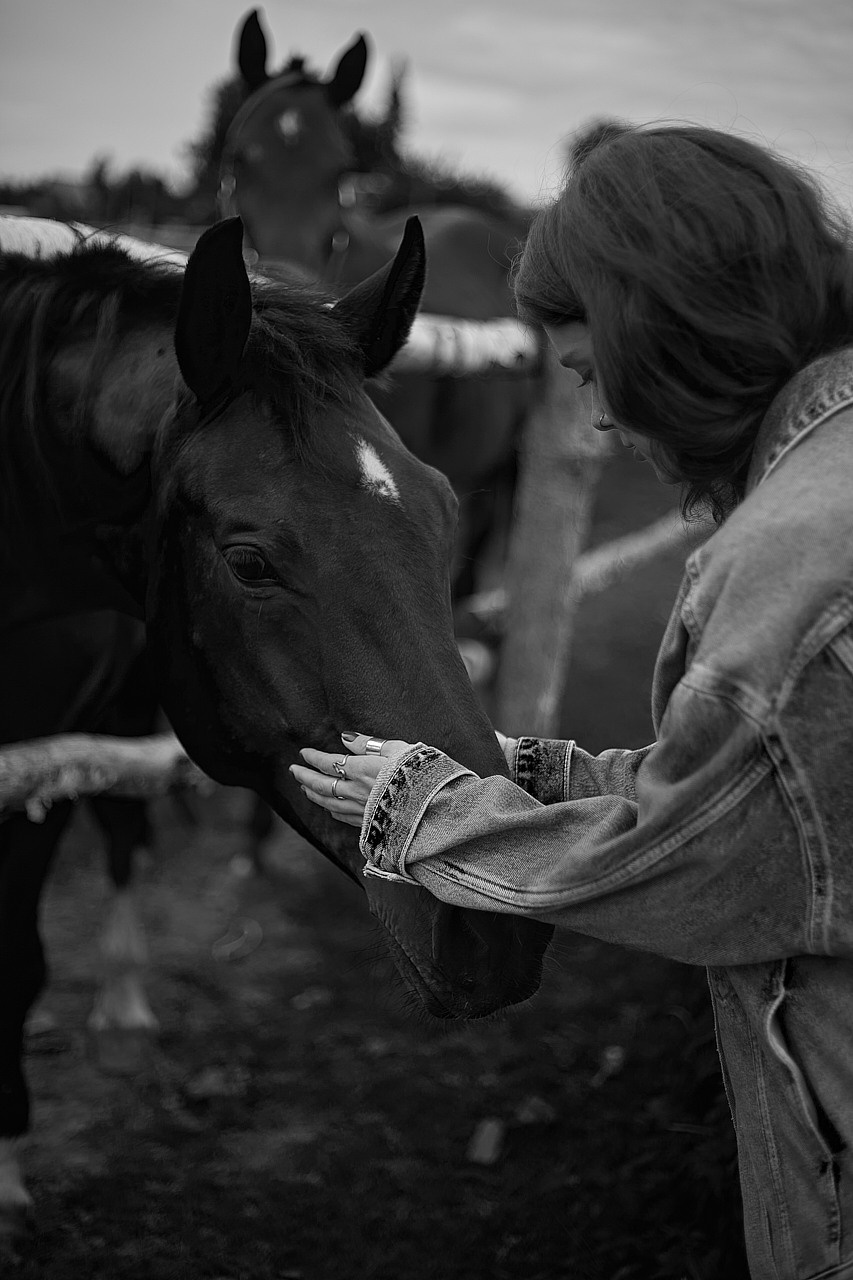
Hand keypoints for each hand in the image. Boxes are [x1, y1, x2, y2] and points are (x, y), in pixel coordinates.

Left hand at [290, 732, 413, 827]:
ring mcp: (361, 810)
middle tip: (293, 770)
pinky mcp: (370, 824)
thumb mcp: (399, 749)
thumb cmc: (422, 773)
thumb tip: (346, 736)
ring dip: (312, 795)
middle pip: (321, 784)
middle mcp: (357, 791)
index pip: (328, 763)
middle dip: (304, 777)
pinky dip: (330, 810)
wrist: (436, 809)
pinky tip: (328, 808)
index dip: (312, 758)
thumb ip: (370, 744)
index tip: (303, 753)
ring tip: (304, 788)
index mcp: (362, 769)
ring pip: (328, 803)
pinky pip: (342, 817)